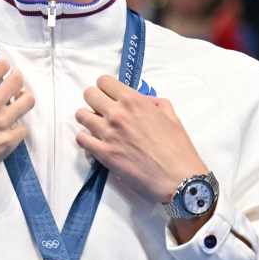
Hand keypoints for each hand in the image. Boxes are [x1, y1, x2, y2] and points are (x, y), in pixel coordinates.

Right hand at [0, 59, 33, 218]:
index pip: (0, 66)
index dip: (3, 69)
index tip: (3, 73)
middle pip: (18, 79)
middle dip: (16, 82)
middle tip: (13, 88)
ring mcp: (1, 123)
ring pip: (28, 101)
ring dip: (22, 101)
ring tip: (17, 106)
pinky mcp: (7, 142)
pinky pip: (24, 128)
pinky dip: (18, 128)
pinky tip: (10, 131)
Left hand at [75, 75, 206, 205]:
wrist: (178, 178)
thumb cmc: (177, 147)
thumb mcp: (171, 115)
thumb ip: (154, 102)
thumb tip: (142, 100)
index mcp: (133, 101)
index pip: (103, 81)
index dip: (106, 88)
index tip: (109, 96)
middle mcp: (117, 113)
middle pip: (89, 94)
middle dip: (94, 100)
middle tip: (102, 110)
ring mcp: (107, 134)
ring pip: (80, 115)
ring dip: (87, 118)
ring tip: (96, 126)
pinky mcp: (103, 154)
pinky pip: (81, 139)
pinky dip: (85, 139)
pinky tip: (95, 142)